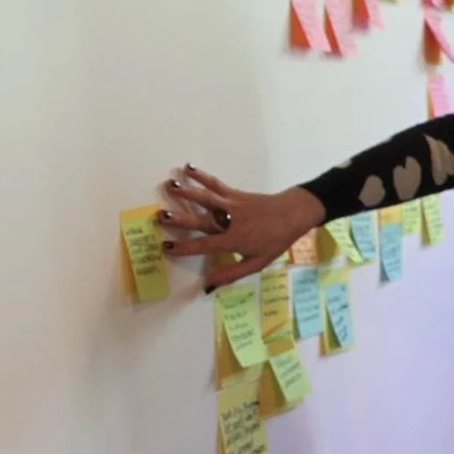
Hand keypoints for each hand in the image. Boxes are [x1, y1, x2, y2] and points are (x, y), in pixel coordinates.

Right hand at [156, 165, 324, 290]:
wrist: (293, 213)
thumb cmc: (275, 241)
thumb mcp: (257, 263)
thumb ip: (231, 274)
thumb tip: (208, 284)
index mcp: (234, 241)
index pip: (204, 246)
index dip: (185, 247)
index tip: (165, 247)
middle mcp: (230, 222)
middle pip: (201, 220)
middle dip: (180, 219)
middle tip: (160, 216)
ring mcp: (232, 205)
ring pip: (206, 198)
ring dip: (186, 192)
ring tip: (168, 186)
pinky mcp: (235, 194)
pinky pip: (216, 184)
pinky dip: (202, 176)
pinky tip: (188, 169)